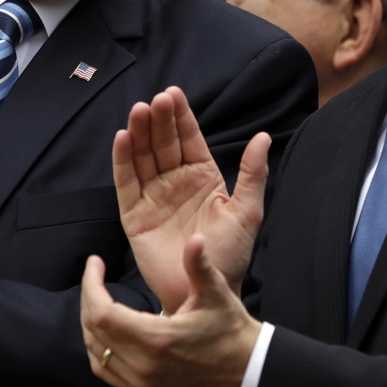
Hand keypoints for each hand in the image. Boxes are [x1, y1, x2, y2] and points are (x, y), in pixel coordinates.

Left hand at [80, 235, 260, 386]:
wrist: (240, 365)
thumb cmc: (227, 325)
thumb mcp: (215, 292)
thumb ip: (199, 265)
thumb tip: (195, 239)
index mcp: (157, 339)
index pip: (102, 313)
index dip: (91, 285)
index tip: (95, 263)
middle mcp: (144, 365)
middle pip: (93, 329)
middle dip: (89, 296)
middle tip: (95, 274)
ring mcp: (141, 382)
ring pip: (95, 350)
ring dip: (89, 320)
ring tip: (97, 295)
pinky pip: (104, 369)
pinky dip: (96, 347)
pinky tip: (103, 328)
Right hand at [114, 86, 269, 312]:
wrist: (205, 292)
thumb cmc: (229, 256)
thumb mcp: (247, 212)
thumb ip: (252, 174)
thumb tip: (263, 136)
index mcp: (202, 177)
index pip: (189, 139)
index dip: (181, 117)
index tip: (174, 94)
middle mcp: (175, 181)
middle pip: (163, 143)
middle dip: (159, 121)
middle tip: (156, 101)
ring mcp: (153, 196)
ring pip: (143, 157)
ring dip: (139, 133)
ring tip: (138, 111)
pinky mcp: (134, 215)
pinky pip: (126, 183)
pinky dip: (123, 160)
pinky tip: (122, 138)